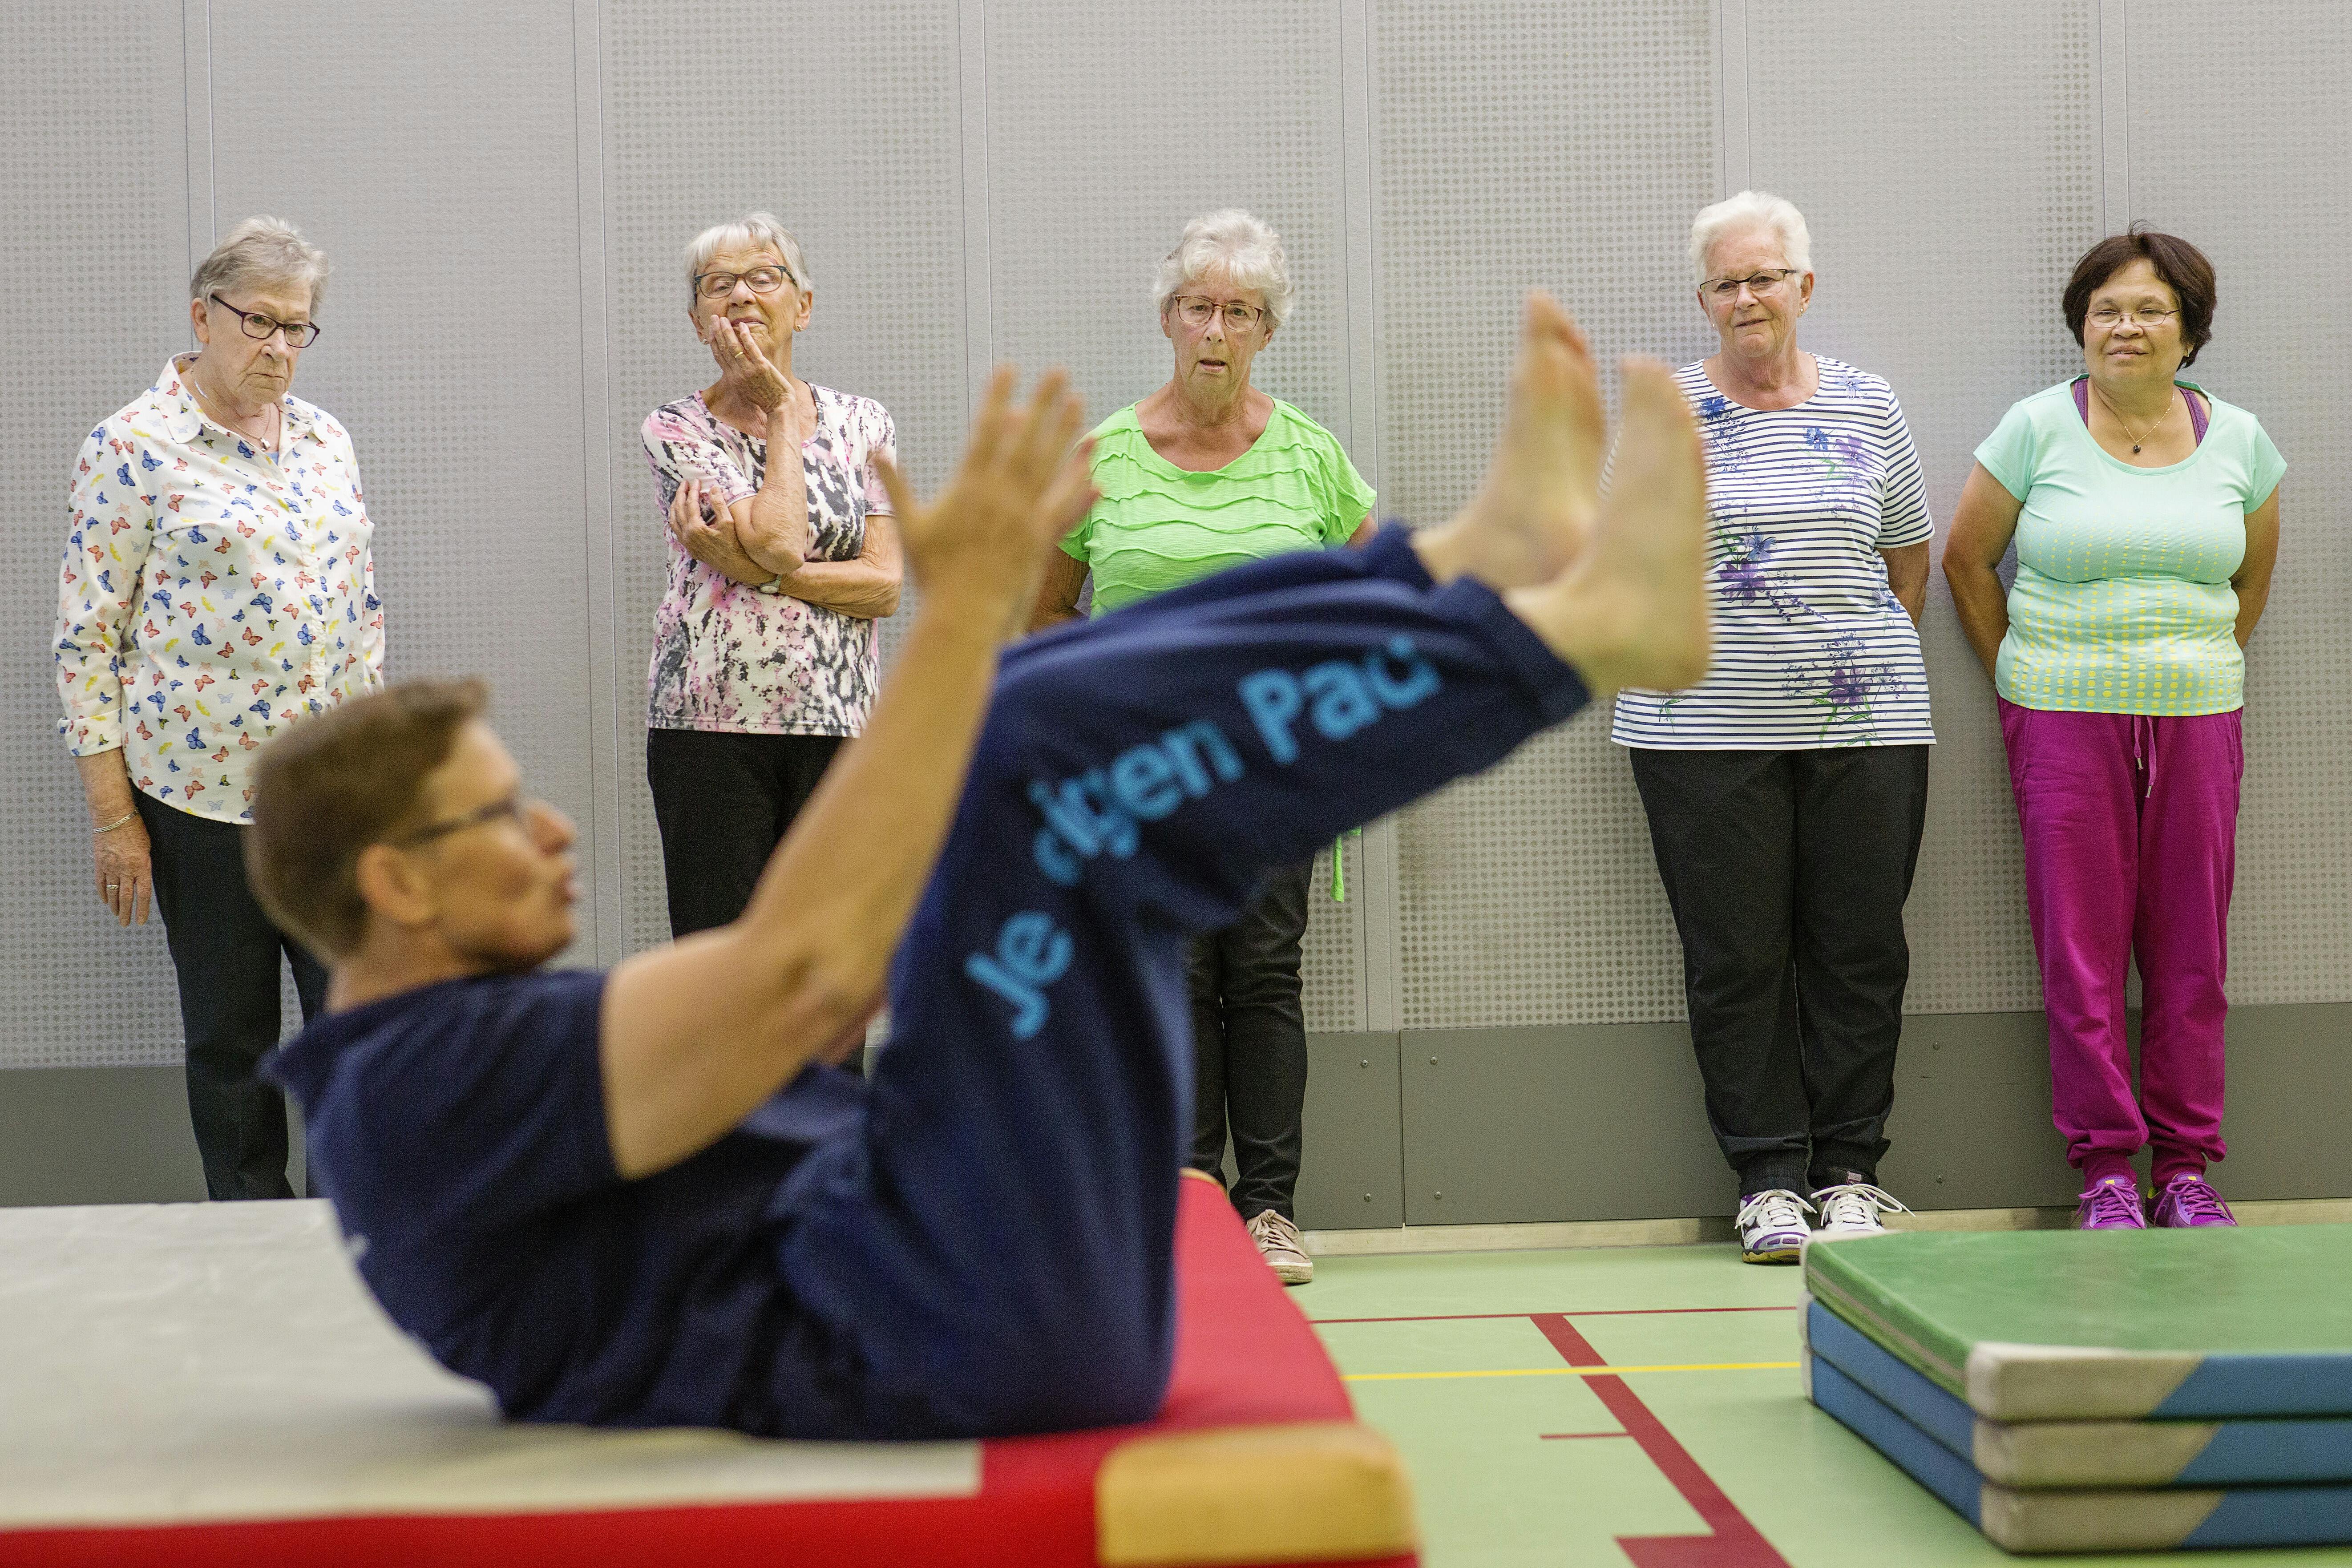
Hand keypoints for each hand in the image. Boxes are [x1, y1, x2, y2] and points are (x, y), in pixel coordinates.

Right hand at [94, 814, 152, 926]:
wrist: (113, 817)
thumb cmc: (135, 828)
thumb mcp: (147, 847)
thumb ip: (145, 864)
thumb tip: (142, 877)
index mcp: (142, 866)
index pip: (143, 894)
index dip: (141, 910)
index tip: (140, 921)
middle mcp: (126, 870)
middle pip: (126, 897)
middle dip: (126, 913)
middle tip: (125, 924)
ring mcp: (111, 867)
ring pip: (112, 892)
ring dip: (115, 906)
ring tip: (117, 915)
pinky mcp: (99, 863)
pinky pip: (100, 882)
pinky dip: (102, 893)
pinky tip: (105, 901)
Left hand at [668, 476, 764, 581]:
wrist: (734, 565)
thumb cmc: (734, 545)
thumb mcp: (728, 523)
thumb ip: (719, 505)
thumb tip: (714, 488)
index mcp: (695, 528)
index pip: (690, 504)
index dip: (693, 491)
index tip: (696, 481)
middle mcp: (687, 535)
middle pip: (678, 510)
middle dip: (680, 494)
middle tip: (684, 484)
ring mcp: (686, 543)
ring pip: (673, 521)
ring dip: (675, 506)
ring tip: (679, 496)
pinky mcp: (689, 548)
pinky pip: (676, 531)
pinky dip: (675, 519)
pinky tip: (679, 515)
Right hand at [708, 318, 792, 413]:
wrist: (778, 406)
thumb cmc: (764, 397)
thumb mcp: (745, 388)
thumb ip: (738, 375)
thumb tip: (733, 364)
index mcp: (732, 378)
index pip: (718, 356)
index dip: (713, 341)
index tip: (710, 329)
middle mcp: (737, 373)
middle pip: (723, 348)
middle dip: (717, 331)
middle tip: (715, 318)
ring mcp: (748, 369)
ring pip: (733, 346)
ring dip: (727, 331)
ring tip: (724, 319)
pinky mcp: (761, 366)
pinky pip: (750, 348)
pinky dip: (745, 335)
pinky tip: (742, 326)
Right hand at [875, 367, 1096, 635]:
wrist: (962, 615)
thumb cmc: (932, 572)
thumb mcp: (910, 525)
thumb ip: (896, 484)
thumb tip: (875, 449)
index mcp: (969, 487)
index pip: (986, 431)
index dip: (998, 397)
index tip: (1008, 369)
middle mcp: (1001, 496)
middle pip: (1027, 440)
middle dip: (1042, 404)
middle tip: (1058, 372)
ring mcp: (1024, 517)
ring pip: (1051, 466)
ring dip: (1067, 433)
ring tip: (1079, 403)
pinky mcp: (1041, 539)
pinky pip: (1065, 508)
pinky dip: (1080, 488)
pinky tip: (1096, 469)